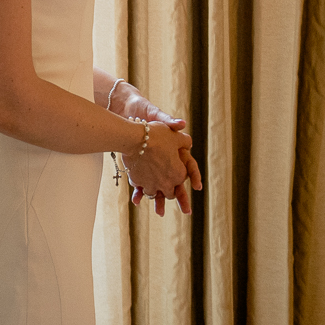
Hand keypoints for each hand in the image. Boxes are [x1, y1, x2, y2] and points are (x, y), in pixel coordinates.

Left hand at [112, 83, 202, 213]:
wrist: (126, 112)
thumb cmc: (145, 112)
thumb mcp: (157, 116)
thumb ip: (170, 121)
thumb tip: (182, 123)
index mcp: (174, 148)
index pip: (188, 164)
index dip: (193, 175)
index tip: (197, 186)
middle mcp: (166, 158)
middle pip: (175, 181)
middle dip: (179, 195)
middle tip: (185, 210)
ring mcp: (153, 164)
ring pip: (158, 186)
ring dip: (158, 199)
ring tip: (159, 212)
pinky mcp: (140, 166)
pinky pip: (141, 183)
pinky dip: (139, 192)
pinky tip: (135, 200)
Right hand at [123, 122, 198, 215]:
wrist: (135, 139)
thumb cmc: (158, 137)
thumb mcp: (176, 137)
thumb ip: (185, 141)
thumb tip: (188, 144)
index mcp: (178, 175)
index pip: (182, 182)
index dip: (179, 177)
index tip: (175, 173)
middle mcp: (166, 184)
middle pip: (169, 193)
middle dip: (167, 189)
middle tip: (163, 183)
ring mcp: (150, 185)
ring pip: (153, 194)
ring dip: (152, 189)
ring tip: (149, 184)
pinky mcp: (137, 182)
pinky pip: (138, 188)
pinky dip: (138, 185)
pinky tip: (137, 181)